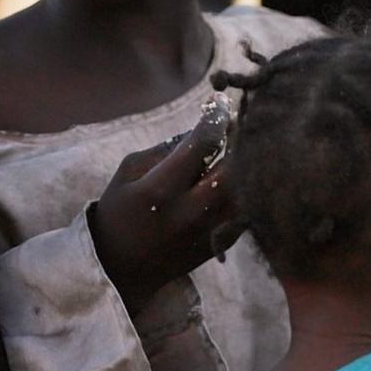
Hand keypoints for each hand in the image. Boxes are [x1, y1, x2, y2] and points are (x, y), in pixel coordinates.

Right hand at [89, 98, 241, 309]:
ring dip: (250, 163)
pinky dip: (249, 186)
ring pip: (249, 189)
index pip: (203, 143)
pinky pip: (248, 207)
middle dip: (241, 138)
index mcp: (161, 190)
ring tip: (245, 145)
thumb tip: (205, 127)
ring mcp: (210, 230)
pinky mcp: (222, 243)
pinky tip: (242, 172)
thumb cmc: (119, 211)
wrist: (121, 269)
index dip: (216, 117)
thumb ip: (166, 147)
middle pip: (237, 166)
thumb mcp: (129, 171)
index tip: (221, 101)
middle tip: (240, 122)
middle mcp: (191, 211)